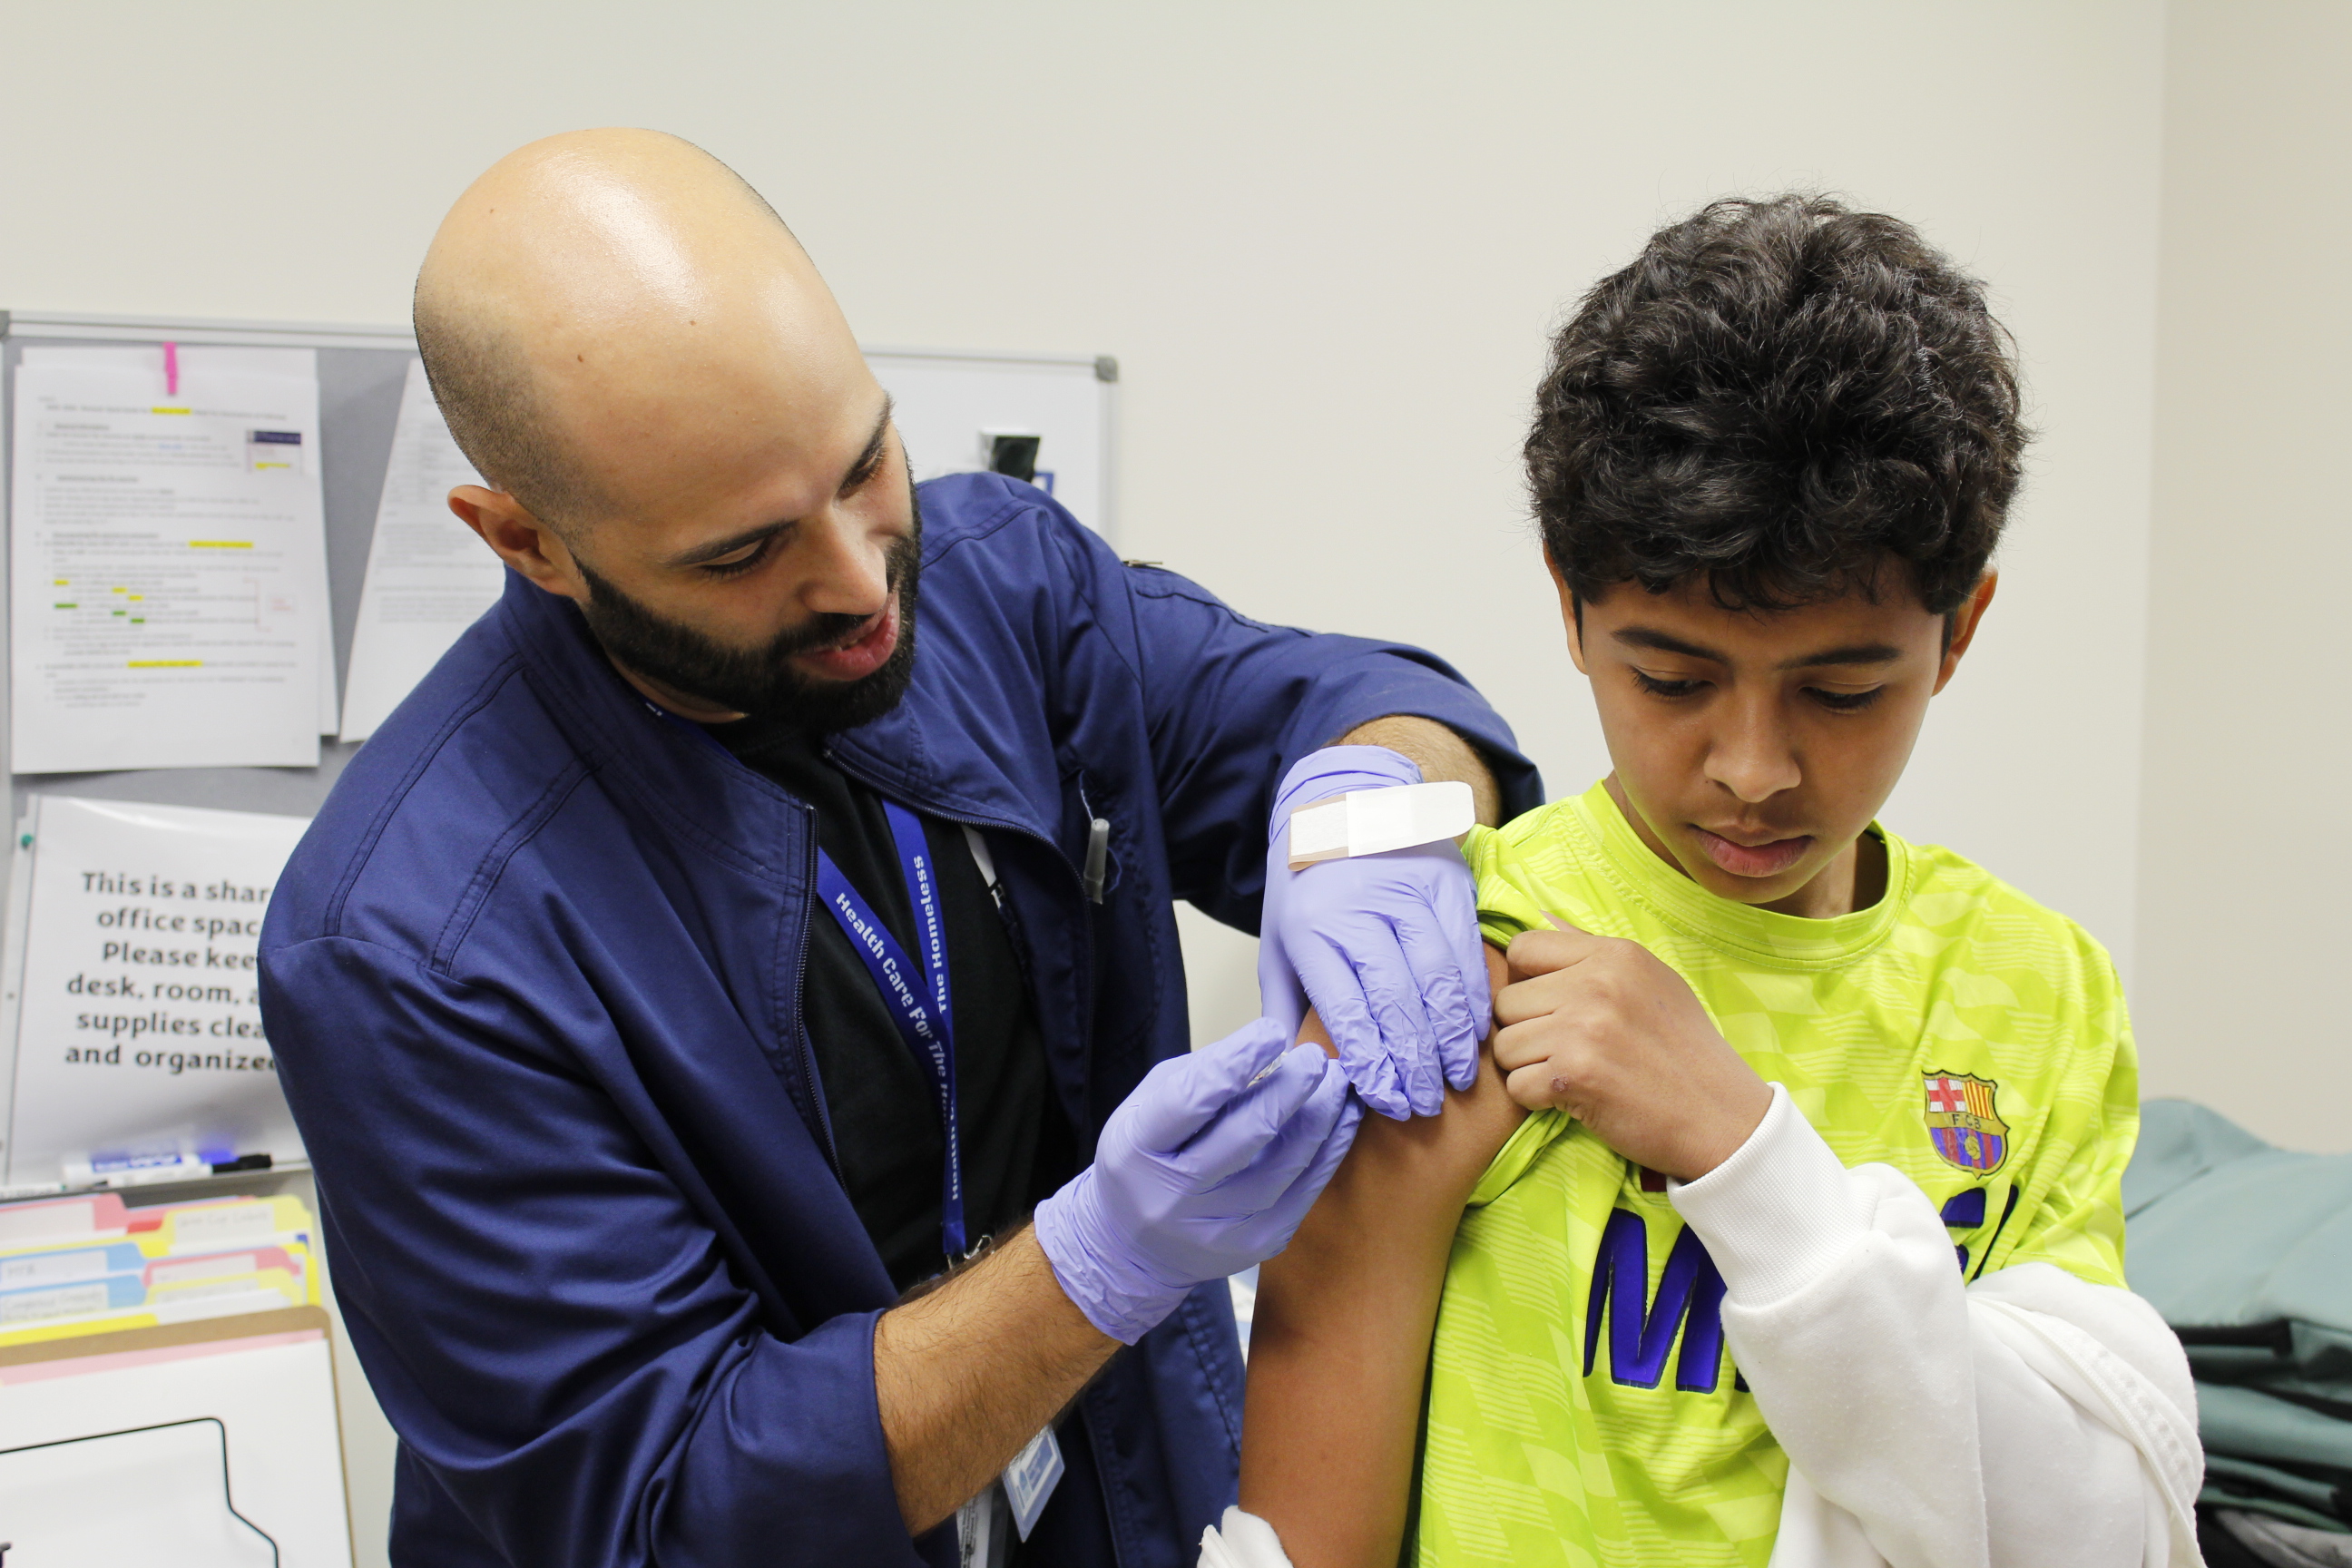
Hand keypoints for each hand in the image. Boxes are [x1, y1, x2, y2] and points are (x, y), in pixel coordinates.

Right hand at [1034, 1018, 1362, 1342]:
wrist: (1135, 1248)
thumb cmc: (1148, 1157)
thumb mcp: (1149, 1106)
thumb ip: (1202, 1075)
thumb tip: (1269, 1047)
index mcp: (1136, 1148)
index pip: (1191, 1099)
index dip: (1237, 1061)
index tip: (1273, 1031)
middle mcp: (1172, 1196)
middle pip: (1245, 1135)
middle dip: (1290, 1088)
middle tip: (1315, 1056)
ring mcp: (1215, 1228)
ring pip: (1283, 1166)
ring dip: (1320, 1118)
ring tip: (1337, 1083)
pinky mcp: (1253, 1246)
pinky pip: (1303, 1193)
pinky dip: (1329, 1151)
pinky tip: (1342, 1119)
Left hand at [1258, 745, 1487, 1119]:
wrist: (1342, 805)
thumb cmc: (1307, 886)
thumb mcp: (1279, 941)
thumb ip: (1285, 1004)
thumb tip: (1288, 1067)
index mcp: (1313, 930)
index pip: (1347, 1008)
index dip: (1371, 1061)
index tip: (1387, 1100)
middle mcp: (1361, 912)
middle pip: (1396, 999)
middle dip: (1414, 1061)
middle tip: (1425, 1103)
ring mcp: (1408, 896)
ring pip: (1437, 978)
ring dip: (1450, 1036)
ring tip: (1455, 1078)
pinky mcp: (1445, 886)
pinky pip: (1465, 951)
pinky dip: (1472, 998)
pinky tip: (1474, 1032)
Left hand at [1490, 920, 1770, 1181]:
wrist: (1721, 1117)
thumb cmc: (1686, 1051)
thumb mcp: (1653, 981)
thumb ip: (1593, 951)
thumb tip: (1541, 916)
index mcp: (1614, 955)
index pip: (1523, 948)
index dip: (1525, 981)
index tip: (1548, 1007)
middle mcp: (1594, 984)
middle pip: (1507, 1001)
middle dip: (1526, 1030)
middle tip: (1563, 1050)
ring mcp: (1581, 1028)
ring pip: (1504, 1045)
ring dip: (1528, 1067)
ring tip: (1570, 1073)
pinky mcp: (1572, 1075)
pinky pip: (1516, 1085)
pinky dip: (1537, 1099)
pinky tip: (1573, 1098)